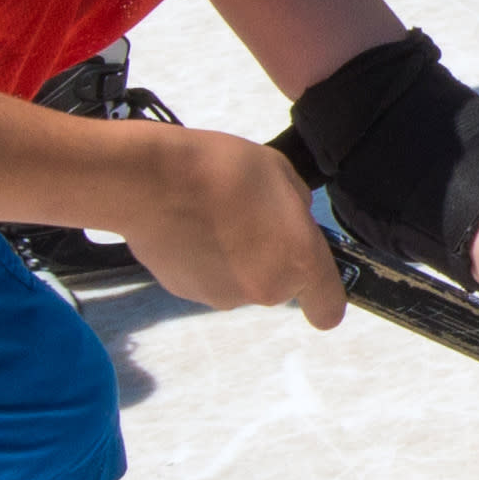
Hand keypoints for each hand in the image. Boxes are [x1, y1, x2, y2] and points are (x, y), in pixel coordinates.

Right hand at [111, 128, 341, 325]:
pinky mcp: (184, 293)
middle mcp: (264, 290)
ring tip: (212, 217)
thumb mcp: (280, 173)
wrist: (151, 180)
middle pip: (278, 285)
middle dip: (270, 258)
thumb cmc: (225, 169)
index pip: (328, 310)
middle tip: (248, 217)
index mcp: (298, 262)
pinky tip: (188, 227)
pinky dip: (202, 260)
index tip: (311, 279)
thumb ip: (296, 207)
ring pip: (240, 282)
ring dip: (234, 258)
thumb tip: (289, 221)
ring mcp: (222, 297)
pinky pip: (206, 278)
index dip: (323, 297)